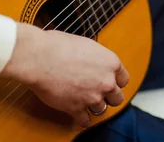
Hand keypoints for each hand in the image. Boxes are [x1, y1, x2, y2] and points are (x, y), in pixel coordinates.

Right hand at [0, 23, 128, 127]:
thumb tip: (93, 61)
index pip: (123, 79)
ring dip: (93, 106)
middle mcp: (106, 81)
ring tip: (85, 101)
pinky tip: (78, 115)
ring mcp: (92, 97)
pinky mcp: (77, 108)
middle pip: (117, 97)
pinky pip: (85, 121)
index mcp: (110, 62)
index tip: (109, 82)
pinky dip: (81, 119)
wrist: (39, 57)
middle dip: (108, 96)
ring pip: (102, 109)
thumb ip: (95, 57)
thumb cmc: (57, 45)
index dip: (115, 81)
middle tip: (98, 92)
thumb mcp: (85, 44)